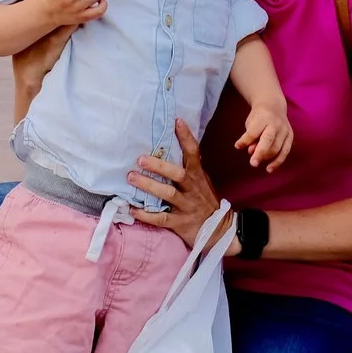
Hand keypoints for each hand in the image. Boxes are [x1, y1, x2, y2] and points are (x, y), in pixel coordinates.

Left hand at [128, 118, 224, 248]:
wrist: (220, 231)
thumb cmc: (205, 202)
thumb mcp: (202, 182)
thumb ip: (190, 168)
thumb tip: (175, 146)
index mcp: (197, 176)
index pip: (193, 153)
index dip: (186, 137)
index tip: (176, 121)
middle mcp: (192, 189)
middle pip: (178, 174)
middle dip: (159, 166)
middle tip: (141, 158)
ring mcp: (187, 206)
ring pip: (168, 194)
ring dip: (149, 186)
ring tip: (132, 177)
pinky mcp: (180, 223)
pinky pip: (161, 218)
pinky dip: (146, 214)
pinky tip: (132, 209)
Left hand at [237, 104, 293, 171]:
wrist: (274, 106)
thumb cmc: (258, 117)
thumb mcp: (251, 123)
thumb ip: (251, 137)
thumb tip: (251, 151)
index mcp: (264, 117)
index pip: (254, 131)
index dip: (245, 140)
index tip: (237, 146)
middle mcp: (276, 123)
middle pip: (268, 140)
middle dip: (260, 153)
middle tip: (253, 164)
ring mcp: (285, 130)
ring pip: (277, 148)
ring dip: (266, 158)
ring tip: (256, 163)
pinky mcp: (290, 136)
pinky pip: (285, 151)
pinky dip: (278, 161)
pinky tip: (270, 169)